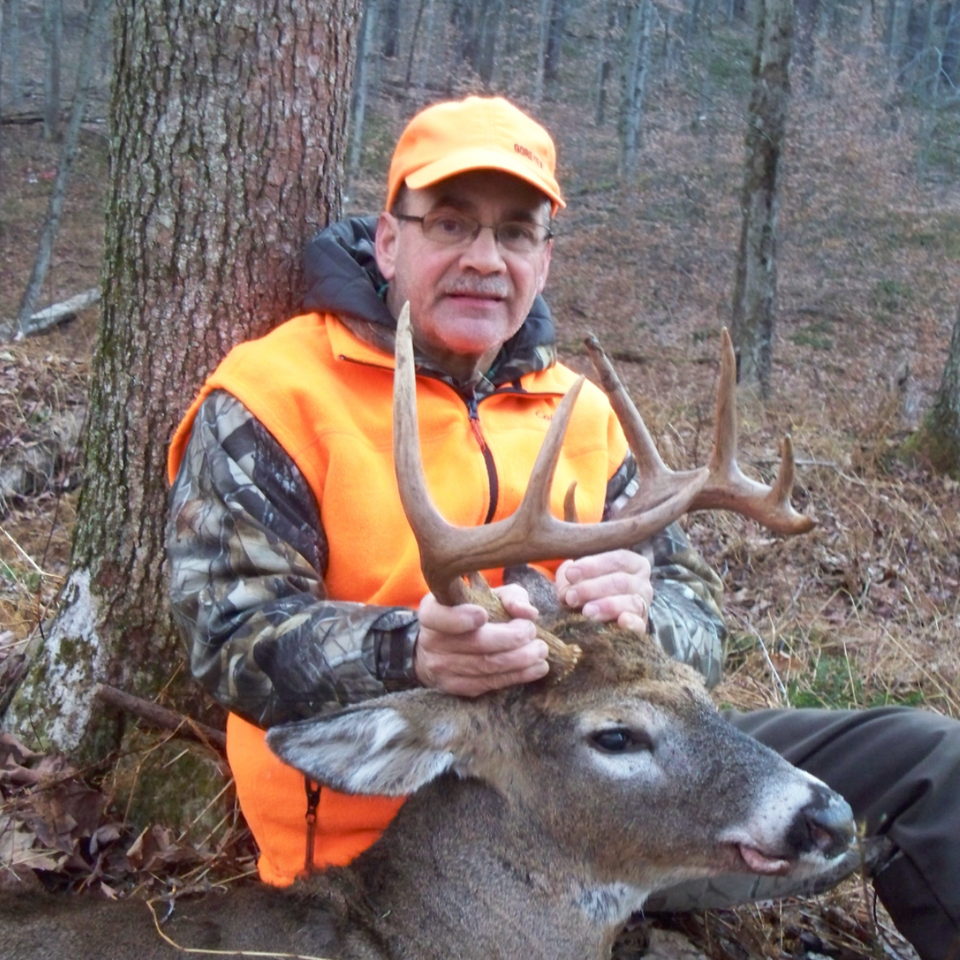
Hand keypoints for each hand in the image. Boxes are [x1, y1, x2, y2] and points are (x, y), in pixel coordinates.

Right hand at [414, 584, 547, 695]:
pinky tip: (536, 668)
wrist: (440, 646)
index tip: (483, 614)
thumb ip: (508, 596)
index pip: (440, 617)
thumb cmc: (469, 612)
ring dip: (520, 660)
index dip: (460, 618)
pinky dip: (517, 676)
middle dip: (510, 638)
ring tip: (541, 651)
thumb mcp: (485, 595)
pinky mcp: (456, 687)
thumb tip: (528, 613)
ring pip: (486, 666)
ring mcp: (442, 668)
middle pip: (474, 644)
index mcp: (432, 612)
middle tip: (533, 632)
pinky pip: (490, 683)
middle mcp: (432, 642)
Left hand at [555, 549, 651, 633]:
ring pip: (630, 602)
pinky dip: (631, 624)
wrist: (601, 618)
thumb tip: (567, 573)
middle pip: (621, 581)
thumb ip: (572, 575)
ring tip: (586, 611)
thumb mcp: (580, 578)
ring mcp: (643, 605)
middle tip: (571, 597)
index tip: (571, 574)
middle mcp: (642, 583)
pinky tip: (620, 621)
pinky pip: (640, 625)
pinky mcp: (641, 626)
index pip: (617, 559)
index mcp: (632, 563)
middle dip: (592, 588)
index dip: (593, 566)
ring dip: (606, 606)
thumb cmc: (590, 590)